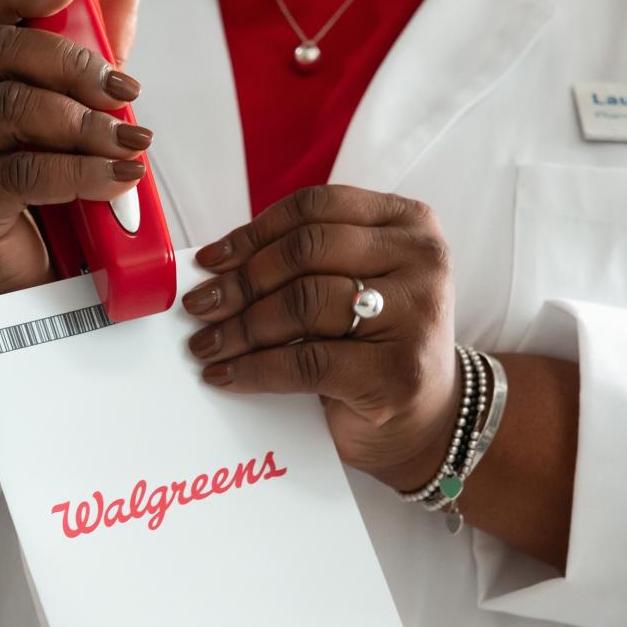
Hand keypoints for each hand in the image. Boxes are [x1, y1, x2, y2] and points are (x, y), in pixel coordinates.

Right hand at [0, 0, 146, 305]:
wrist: (12, 283)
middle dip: (74, 64)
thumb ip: (88, 54)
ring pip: (12, 108)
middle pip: (0, 51)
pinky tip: (118, 177)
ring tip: (133, 143)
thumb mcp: (69, 117)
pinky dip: (80, 172)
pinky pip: (23, 171)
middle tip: (127, 92)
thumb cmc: (38, 195)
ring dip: (84, 121)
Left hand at [181, 186, 460, 491]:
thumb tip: (216, 267)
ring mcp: (415, 315)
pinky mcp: (394, 371)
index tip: (212, 259)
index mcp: (407, 223)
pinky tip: (227, 374)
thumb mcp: (352, 283)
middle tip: (202, 304)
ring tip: (207, 344)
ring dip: (241, 326)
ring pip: (303, 302)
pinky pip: (305, 361)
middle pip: (307, 250)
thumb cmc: (376, 344)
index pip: (316, 207)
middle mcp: (421, 260)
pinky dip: (255, 368)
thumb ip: (304, 262)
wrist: (425, 419)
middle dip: (242, 280)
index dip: (254, 231)